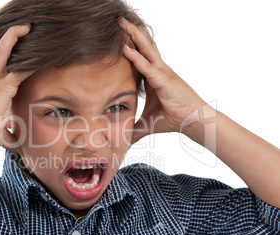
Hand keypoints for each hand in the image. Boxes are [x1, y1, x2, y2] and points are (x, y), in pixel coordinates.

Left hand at [119, 18, 206, 143]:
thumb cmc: (174, 118)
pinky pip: (147, 67)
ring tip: (122, 23)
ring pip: (146, 49)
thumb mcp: (148, 123)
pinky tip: (125, 49)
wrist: (193, 121)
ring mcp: (161, 73)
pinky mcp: (163, 80)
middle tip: (118, 20)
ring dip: (133, 36)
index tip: (117, 36)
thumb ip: (134, 128)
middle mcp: (158, 70)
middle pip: (143, 46)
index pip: (140, 56)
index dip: (130, 45)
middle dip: (131, 32)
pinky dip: (135, 58)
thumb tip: (123, 140)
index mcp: (153, 77)